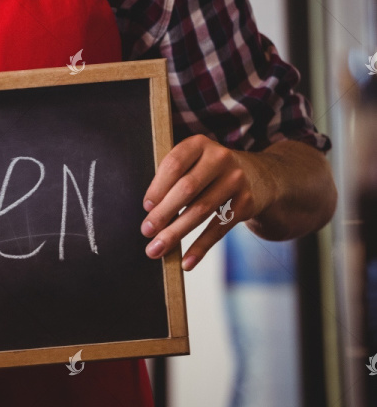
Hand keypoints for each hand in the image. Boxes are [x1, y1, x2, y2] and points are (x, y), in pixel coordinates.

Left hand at [140, 134, 275, 270]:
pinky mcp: (246, 202)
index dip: (158, 187)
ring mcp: (236, 180)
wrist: (260, 176)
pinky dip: (200, 247)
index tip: (146, 207)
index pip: (174, 164)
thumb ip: (172, 180)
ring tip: (157, 249)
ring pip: (201, 210)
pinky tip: (186, 262)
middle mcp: (220, 158)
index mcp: (199, 144)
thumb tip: (150, 214)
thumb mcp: (193, 164)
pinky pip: (218, 228)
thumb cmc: (209, 173)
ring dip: (176, 233)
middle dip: (164, 213)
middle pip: (187, 189)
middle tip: (146, 232)